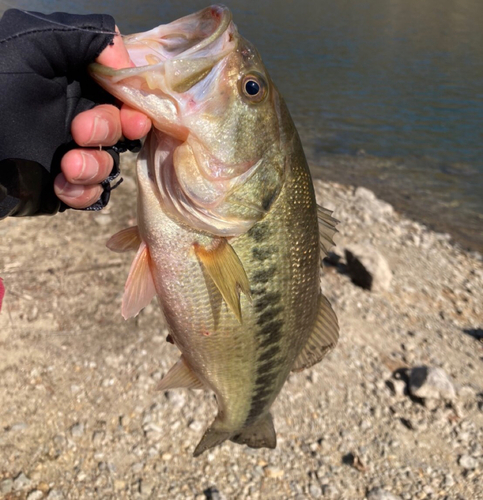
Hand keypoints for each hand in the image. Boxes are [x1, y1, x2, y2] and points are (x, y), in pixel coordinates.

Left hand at [54, 29, 151, 208]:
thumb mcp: (30, 40)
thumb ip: (86, 36)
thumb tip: (127, 64)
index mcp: (76, 83)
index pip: (123, 94)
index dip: (134, 105)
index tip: (132, 117)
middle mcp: (79, 116)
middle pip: (122, 130)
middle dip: (108, 131)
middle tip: (79, 131)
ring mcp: (73, 153)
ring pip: (111, 165)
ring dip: (95, 166)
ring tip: (67, 165)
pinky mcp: (64, 185)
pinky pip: (94, 194)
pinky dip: (84, 193)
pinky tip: (60, 185)